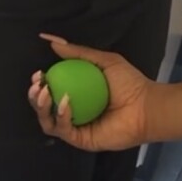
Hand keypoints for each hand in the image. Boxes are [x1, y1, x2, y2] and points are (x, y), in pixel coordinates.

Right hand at [28, 36, 150, 151]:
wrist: (146, 105)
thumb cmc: (129, 83)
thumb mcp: (103, 61)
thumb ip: (78, 52)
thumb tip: (51, 41)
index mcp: (76, 94)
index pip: (50, 90)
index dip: (40, 83)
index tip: (38, 73)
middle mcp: (73, 111)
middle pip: (44, 108)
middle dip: (35, 96)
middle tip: (37, 84)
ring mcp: (76, 127)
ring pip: (48, 121)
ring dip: (42, 107)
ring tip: (45, 92)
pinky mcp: (81, 139)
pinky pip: (63, 130)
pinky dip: (61, 115)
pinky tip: (66, 101)